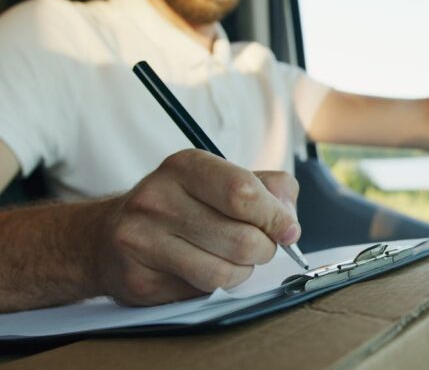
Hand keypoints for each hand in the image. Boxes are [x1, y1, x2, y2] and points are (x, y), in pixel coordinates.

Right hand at [92, 149, 300, 305]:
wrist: (107, 236)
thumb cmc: (182, 206)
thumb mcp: (221, 180)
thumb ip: (268, 189)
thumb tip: (289, 221)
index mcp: (184, 166)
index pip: (243, 192)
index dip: (276, 217)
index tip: (288, 230)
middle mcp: (156, 199)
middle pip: (241, 239)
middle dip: (264, 249)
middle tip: (260, 247)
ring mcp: (141, 241)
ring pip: (225, 273)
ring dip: (242, 272)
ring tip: (233, 259)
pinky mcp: (138, 281)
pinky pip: (201, 293)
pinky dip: (215, 287)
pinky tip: (202, 270)